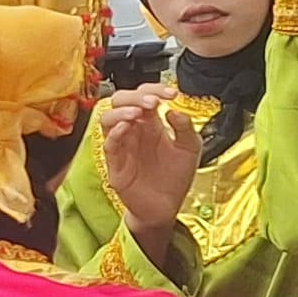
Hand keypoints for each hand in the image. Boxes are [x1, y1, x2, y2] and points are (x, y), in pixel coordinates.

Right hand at [95, 85, 198, 231]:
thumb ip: (186, 128)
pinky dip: (115, 133)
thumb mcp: (190, 149)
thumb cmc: (175, 178)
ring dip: (121, 111)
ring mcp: (123, 146)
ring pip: (107, 118)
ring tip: (138, 112)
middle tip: (153, 101)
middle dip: (135, 95)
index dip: (155, 89)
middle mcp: (134, 131)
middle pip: (121, 101)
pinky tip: (127, 128)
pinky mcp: (116, 165)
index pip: (144, 95)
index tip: (171, 93)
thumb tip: (174, 110)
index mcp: (151, 124)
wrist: (168, 207)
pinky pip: (108, 144)